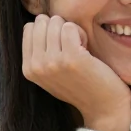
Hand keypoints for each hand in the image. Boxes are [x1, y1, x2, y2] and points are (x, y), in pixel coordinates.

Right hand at [22, 15, 130, 130]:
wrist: (103, 108)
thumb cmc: (80, 87)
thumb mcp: (50, 74)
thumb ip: (39, 53)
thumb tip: (35, 23)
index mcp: (27, 69)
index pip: (29, 28)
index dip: (47, 30)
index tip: (60, 46)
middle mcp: (36, 66)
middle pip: (42, 22)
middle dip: (58, 28)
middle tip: (71, 47)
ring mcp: (52, 62)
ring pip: (56, 21)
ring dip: (71, 30)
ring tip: (80, 49)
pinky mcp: (71, 58)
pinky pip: (70, 27)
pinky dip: (81, 33)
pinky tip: (86, 50)